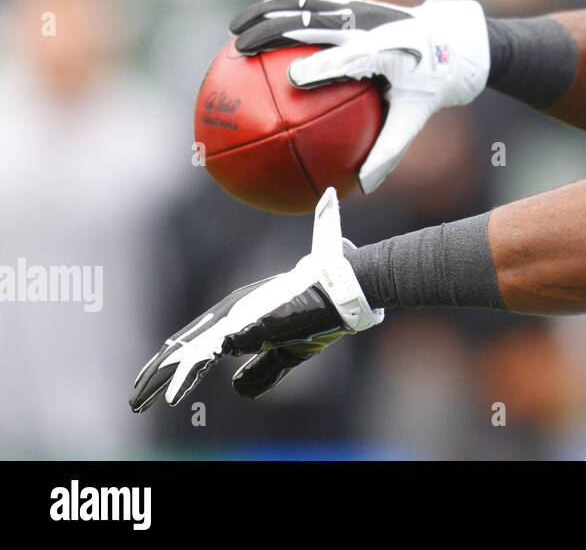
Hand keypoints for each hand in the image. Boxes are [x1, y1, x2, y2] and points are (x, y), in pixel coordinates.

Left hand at [129, 188, 382, 412]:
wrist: (342, 291)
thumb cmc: (321, 314)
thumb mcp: (289, 352)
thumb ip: (262, 370)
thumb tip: (238, 390)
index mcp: (242, 315)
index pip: (197, 341)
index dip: (174, 362)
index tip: (154, 381)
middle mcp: (231, 312)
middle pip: (184, 346)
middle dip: (157, 373)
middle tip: (134, 399)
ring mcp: (234, 317)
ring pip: (186, 352)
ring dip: (160, 379)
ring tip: (138, 402)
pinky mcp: (242, 326)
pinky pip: (204, 357)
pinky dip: (184, 379)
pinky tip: (168, 399)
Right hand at [228, 0, 494, 191]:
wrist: (454, 38)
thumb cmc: (433, 82)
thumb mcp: (417, 116)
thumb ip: (390, 149)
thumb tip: (363, 187)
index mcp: (391, 50)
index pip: (353, 56)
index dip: (324, 64)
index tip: (295, 79)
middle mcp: (372, 23)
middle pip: (317, 17)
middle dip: (276, 29)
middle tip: (240, 50)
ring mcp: (362, 6)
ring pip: (307, 0)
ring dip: (267, 9)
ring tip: (234, 29)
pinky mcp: (353, 0)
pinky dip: (280, 6)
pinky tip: (255, 22)